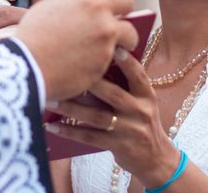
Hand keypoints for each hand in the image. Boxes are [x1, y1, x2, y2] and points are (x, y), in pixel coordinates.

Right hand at [16, 0, 137, 101]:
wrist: (26, 65)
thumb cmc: (33, 34)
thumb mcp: (50, 8)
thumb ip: (74, 7)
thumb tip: (82, 10)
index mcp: (94, 7)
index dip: (123, 6)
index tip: (119, 12)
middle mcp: (105, 28)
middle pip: (131, 30)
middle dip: (125, 35)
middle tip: (113, 39)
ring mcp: (105, 54)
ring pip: (120, 53)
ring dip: (111, 53)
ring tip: (92, 55)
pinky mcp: (99, 75)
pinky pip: (105, 70)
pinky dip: (95, 69)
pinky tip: (80, 68)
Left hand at [45, 49, 178, 188]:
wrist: (156, 159)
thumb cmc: (141, 122)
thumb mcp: (141, 102)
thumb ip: (124, 84)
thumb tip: (93, 61)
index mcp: (147, 95)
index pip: (138, 75)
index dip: (127, 62)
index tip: (114, 48)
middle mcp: (141, 111)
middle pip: (113, 93)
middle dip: (89, 82)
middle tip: (65, 72)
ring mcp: (130, 130)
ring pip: (97, 116)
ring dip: (71, 109)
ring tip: (51, 100)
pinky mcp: (119, 146)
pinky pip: (90, 137)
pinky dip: (70, 132)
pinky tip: (53, 127)